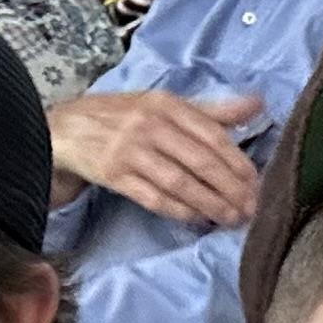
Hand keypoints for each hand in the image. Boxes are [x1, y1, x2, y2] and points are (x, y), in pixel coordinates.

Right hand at [49, 89, 263, 227]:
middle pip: (200, 161)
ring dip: (210, 204)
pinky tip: (198, 219)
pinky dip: (179, 211)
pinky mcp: (114, 175)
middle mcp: (150, 125)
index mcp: (166, 104)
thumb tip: (257, 104)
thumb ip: (210, 110)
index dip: (238, 161)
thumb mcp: (163, 105)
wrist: (64, 128)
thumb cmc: (123, 117)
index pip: (212, 134)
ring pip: (180, 183)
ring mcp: (130, 151)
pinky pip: (154, 198)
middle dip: (230, 188)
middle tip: (251, 208)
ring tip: (231, 218)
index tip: (257, 183)